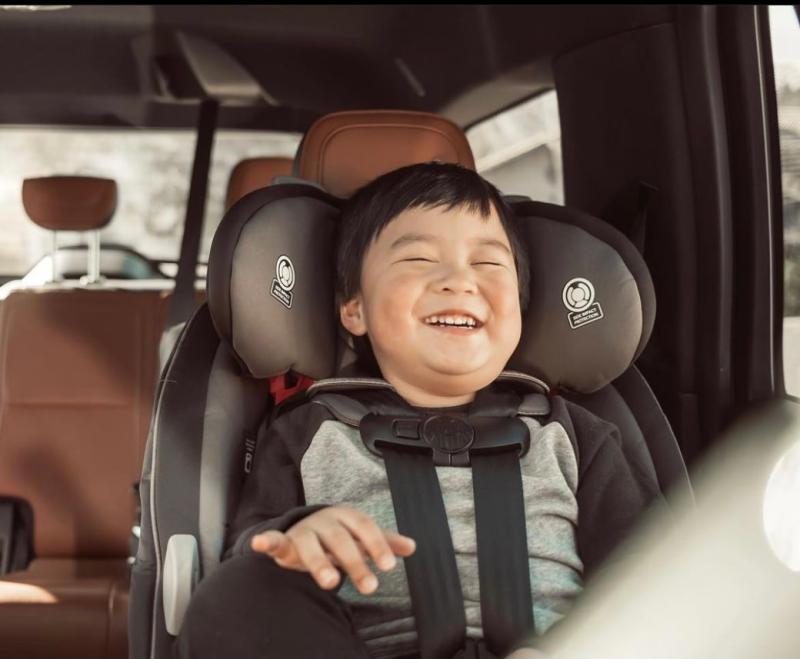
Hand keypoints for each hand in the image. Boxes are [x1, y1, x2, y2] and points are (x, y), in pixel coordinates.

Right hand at [250, 506, 415, 594]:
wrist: (304, 527)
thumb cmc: (337, 535)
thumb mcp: (360, 536)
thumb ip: (384, 542)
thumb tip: (412, 546)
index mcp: (346, 516)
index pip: (364, 527)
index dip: (377, 545)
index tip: (389, 565)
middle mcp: (324, 521)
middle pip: (340, 540)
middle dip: (355, 563)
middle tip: (370, 587)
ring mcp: (303, 531)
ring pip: (311, 545)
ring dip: (320, 563)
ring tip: (331, 582)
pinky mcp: (284, 542)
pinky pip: (274, 540)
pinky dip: (267, 541)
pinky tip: (261, 543)